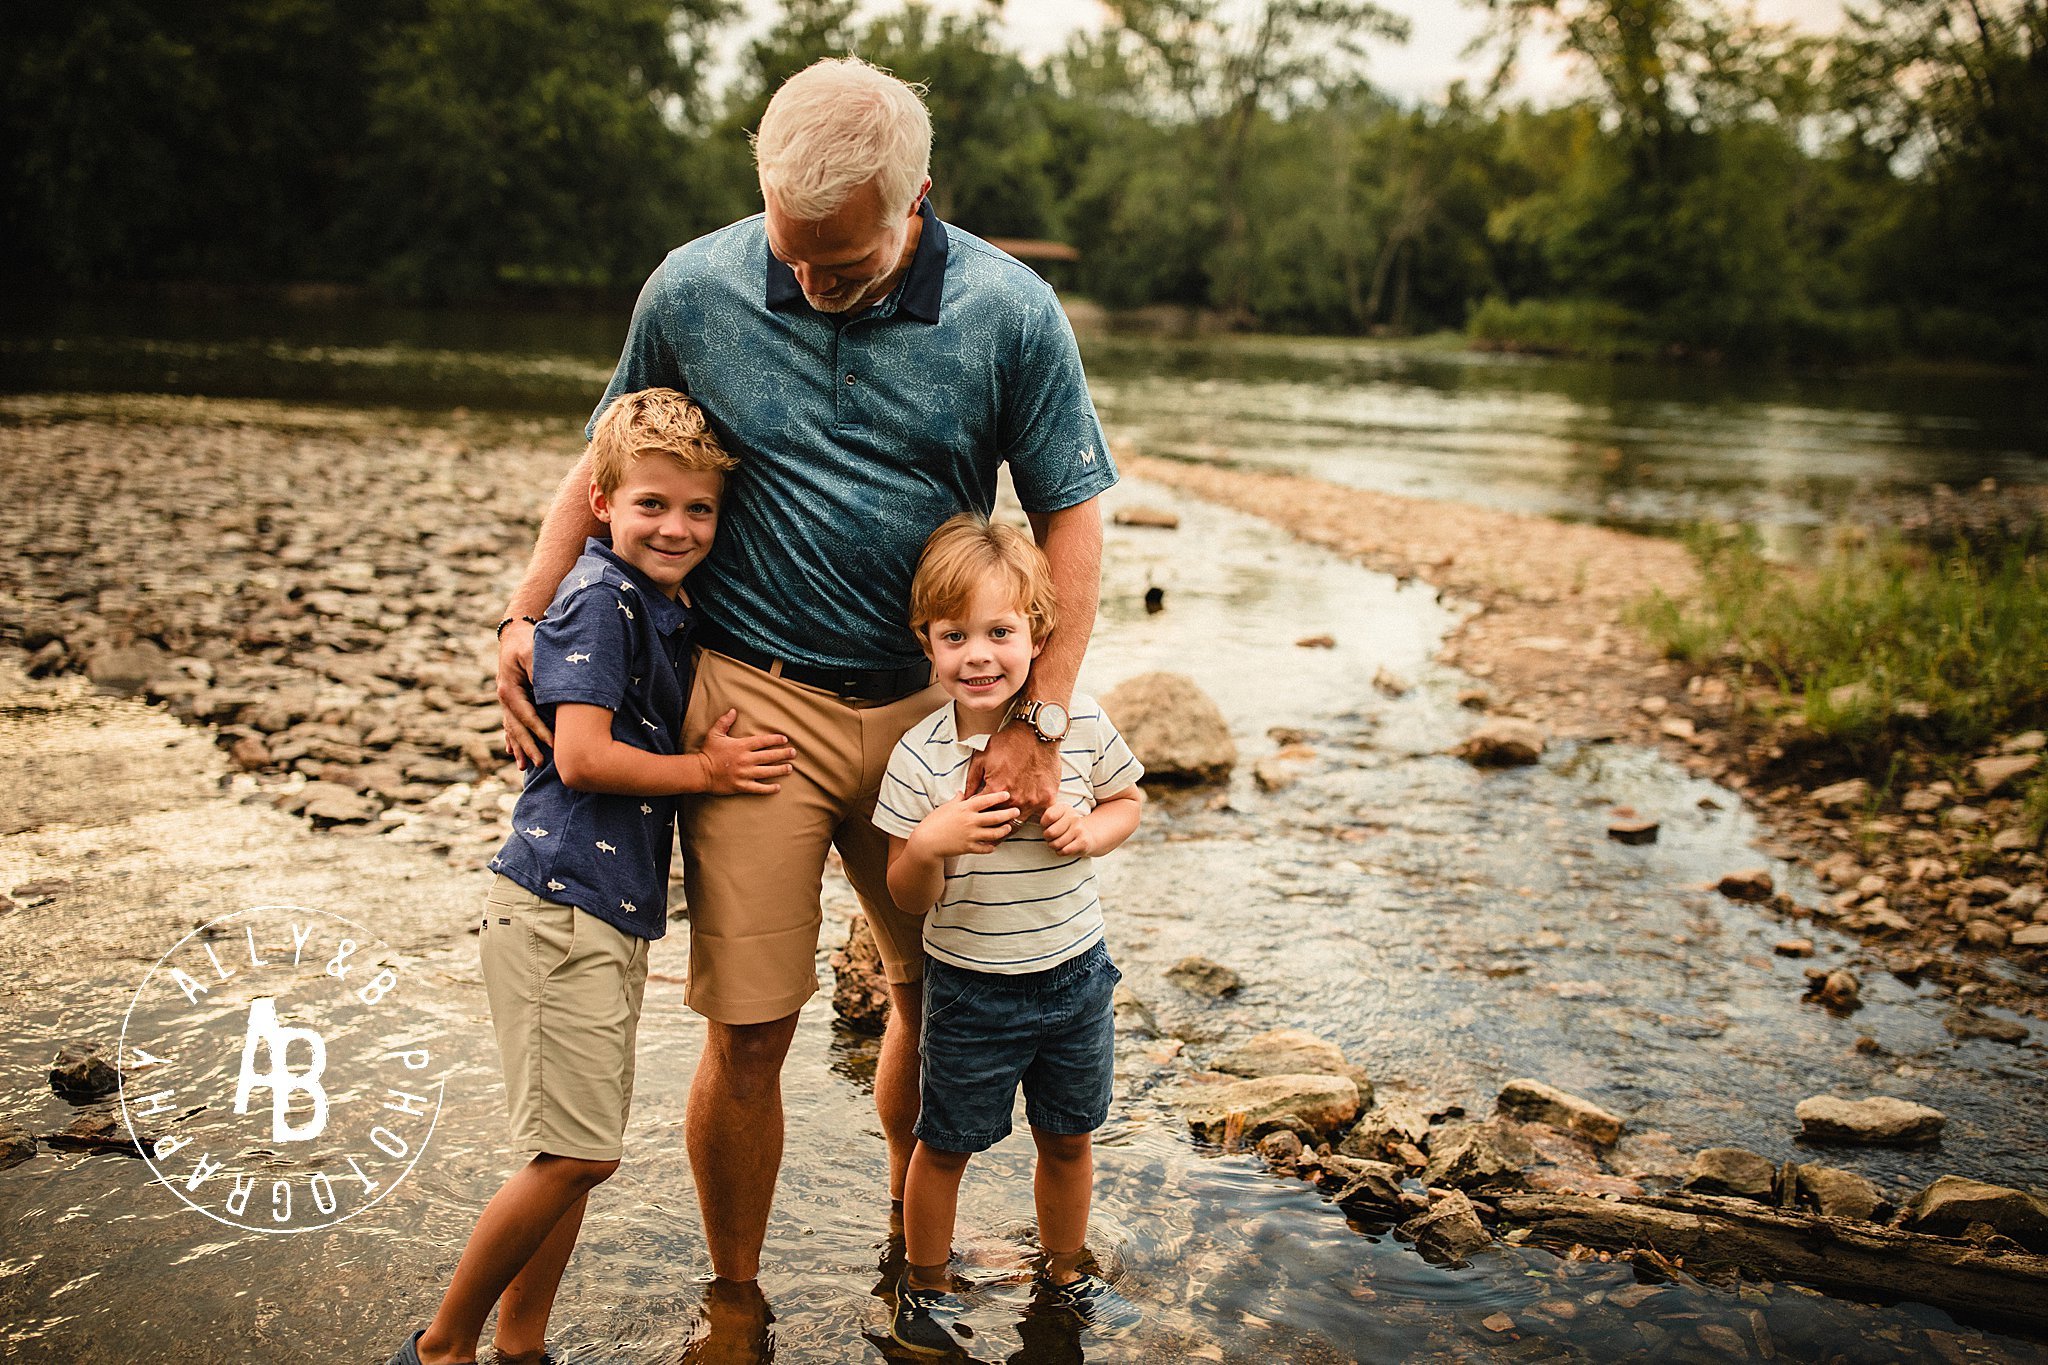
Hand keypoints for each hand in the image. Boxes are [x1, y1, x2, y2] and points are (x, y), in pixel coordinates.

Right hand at [497, 619, 549, 768]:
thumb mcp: (533, 652)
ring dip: (518, 747)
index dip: (539, 732)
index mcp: (508, 690)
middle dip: (527, 746)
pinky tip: (512, 752)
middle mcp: (505, 698)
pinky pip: (511, 722)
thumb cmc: (527, 641)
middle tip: (539, 764)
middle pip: (516, 728)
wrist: (515, 632)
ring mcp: (506, 700)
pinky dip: (512, 738)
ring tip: (524, 766)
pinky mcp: (511, 699)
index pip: (526, 716)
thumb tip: (548, 690)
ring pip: (512, 728)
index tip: (554, 744)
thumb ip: (539, 671)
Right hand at [694, 709, 795, 794]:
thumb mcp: (715, 734)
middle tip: (793, 753)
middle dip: (783, 754)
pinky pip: (759, 788)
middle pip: (769, 756)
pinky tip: (778, 787)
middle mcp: (745, 760)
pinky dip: (769, 788)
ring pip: (767, 772)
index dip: (775, 739)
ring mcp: (744, 774)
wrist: (700, 772)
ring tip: (789, 768)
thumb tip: (733, 710)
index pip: (763, 741)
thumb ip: (725, 721)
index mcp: (741, 746)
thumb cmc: (708, 752)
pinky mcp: (742, 786)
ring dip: (780, 770)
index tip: (784, 739)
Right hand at [912, 789, 1021, 858]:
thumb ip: (956, 800)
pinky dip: (991, 847)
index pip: (986, 800)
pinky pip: (985, 848)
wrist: (926, 841)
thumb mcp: (945, 807)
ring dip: (1003, 830)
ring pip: (994, 833)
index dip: (998, 797)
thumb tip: (961, 792)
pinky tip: (994, 845)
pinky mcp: (969, 847)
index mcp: (965, 808)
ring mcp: (971, 835)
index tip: (1008, 795)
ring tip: (1008, 827)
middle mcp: (970, 821)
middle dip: (1008, 814)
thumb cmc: (933, 822)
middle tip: (1017, 811)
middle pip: (995, 817)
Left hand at [968, 725, 1058, 826]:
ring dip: (1012, 820)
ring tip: (1008, 816)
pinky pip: (1041, 817)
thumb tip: (965, 796)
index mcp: (996, 790)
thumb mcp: (982, 757)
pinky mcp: (1047, 799)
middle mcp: (1014, 799)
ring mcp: (1032, 801)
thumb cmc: (1009, 742)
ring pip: (1018, 821)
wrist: (1036, 733)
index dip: (978, 812)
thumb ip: (972, 779)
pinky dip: (1034, 816)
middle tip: (991, 819)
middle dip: (993, 819)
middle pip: (999, 820)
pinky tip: (1029, 810)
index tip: (978, 812)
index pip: (982, 812)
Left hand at [1040, 801, 1093, 856]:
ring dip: (1054, 845)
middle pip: (1050, 832)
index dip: (1044, 825)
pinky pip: (1064, 851)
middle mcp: (1073, 816)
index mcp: (1064, 808)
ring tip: (1058, 841)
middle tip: (1052, 837)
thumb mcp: (1056, 816)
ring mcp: (1079, 829)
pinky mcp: (1083, 842)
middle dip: (1047, 838)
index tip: (1047, 826)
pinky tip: (1064, 847)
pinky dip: (1060, 852)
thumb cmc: (1064, 826)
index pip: (1048, 817)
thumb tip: (1027, 816)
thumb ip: (1044, 815)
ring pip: (1056, 844)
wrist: (1087, 835)